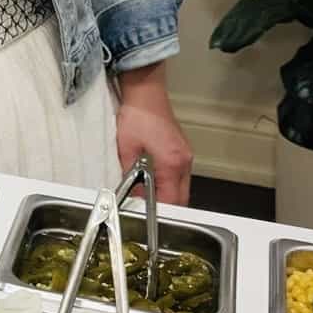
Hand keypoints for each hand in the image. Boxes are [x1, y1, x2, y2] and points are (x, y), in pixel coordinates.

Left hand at [114, 63, 192, 203]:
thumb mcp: (125, 150)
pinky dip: (169, 184)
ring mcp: (186, 156)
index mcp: (172, 163)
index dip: (161, 214)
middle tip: (148, 213)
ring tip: (148, 198)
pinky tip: (154, 182)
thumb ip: (128, 176)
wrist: (146, 92)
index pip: (172, 201)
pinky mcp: (182, 151)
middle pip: (182, 199)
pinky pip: (180, 176)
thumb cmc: (136, 116)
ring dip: (168, 196)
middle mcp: (184, 161)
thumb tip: (130, 196)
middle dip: (167, 209)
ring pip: (182, 188)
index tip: (149, 219)